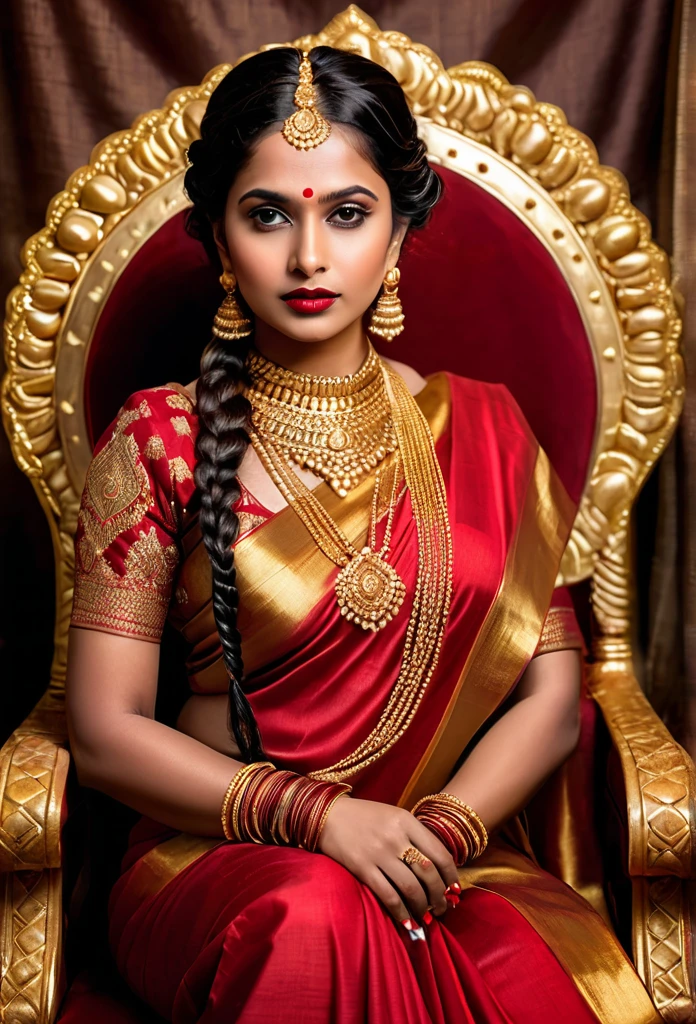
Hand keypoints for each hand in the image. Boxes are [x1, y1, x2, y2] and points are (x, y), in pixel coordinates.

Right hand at [317, 795, 459, 927]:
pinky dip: (401, 913)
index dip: (451, 876)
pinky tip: (407, 921)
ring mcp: (378, 853)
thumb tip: (436, 868)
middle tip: (442, 909)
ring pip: (411, 888)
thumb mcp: (393, 816)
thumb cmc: (365, 817)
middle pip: (428, 873)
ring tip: (427, 917)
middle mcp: (395, 836)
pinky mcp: (362, 868)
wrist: (328, 815)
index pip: (439, 852)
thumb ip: (414, 836)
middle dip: (439, 896)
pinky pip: (388, 896)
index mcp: (406, 820)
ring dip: (423, 907)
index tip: (455, 890)